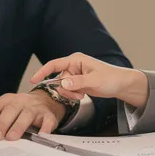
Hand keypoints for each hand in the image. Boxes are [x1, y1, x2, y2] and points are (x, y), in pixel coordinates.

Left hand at [0, 90, 65, 140]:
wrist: (47, 101)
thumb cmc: (22, 109)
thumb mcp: (7, 110)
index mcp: (7, 100)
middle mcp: (20, 101)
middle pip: (10, 110)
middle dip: (2, 123)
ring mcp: (35, 107)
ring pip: (26, 115)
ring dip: (19, 126)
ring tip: (12, 137)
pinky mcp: (48, 115)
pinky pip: (47, 121)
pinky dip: (44, 128)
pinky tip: (40, 135)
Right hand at [29, 53, 149, 108]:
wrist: (121, 84)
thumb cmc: (111, 78)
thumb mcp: (94, 81)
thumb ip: (78, 82)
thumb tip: (63, 83)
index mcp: (76, 60)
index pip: (54, 65)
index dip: (42, 72)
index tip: (33, 80)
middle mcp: (73, 66)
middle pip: (58, 79)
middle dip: (66, 90)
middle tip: (79, 94)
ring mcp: (75, 74)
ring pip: (63, 87)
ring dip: (70, 94)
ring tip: (82, 94)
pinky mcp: (77, 82)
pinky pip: (68, 90)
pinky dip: (73, 95)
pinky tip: (83, 94)